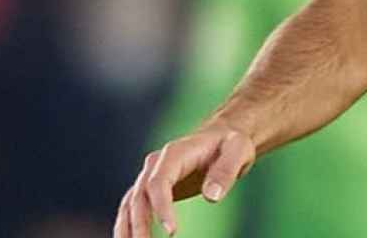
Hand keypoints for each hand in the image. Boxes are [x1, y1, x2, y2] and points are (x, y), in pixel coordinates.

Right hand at [112, 121, 255, 237]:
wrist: (222, 137)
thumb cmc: (231, 144)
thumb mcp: (238, 150)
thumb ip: (226, 171)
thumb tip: (212, 196)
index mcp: (175, 153)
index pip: (159, 182)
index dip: (161, 207)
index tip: (172, 232)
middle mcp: (156, 164)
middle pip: (140, 196)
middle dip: (140, 225)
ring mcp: (151, 175)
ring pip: (131, 204)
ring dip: (129, 228)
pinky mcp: (152, 188)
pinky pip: (133, 208)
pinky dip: (128, 226)